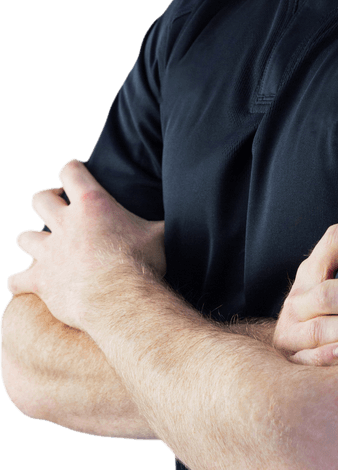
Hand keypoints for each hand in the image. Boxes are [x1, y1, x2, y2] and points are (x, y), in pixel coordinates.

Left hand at [7, 160, 165, 330]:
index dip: (72, 169)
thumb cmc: (143, 264)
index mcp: (92, 204)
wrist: (121, 300)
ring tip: (43, 247)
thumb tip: (189, 209)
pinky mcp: (40, 280)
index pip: (71, 172)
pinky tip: (25, 285)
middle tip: (58, 211)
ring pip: (24, 236)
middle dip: (46, 201)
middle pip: (40, 199)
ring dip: (31, 240)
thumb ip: (164, 220)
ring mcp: (49, 252)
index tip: (76, 172)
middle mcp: (64, 223)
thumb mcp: (160, 234)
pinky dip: (20, 282)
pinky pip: (17, 279)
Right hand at [273, 222, 337, 365]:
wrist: (290, 339)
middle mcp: (300, 296)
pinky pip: (310, 358)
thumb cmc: (332, 306)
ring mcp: (292, 327)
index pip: (336, 240)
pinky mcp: (293, 357)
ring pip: (321, 326)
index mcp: (314, 268)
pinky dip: (329, 355)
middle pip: (331, 291)